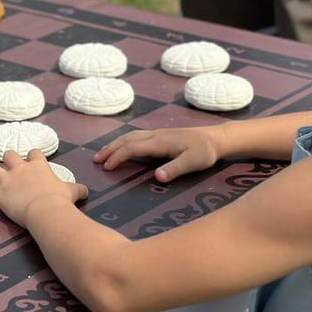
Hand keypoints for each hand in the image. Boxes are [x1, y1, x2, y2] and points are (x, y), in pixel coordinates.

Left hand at [0, 149, 88, 228]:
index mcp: (38, 166)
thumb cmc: (60, 200)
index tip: (33, 163)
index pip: (33, 153)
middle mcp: (20, 169)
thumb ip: (77, 189)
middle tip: (11, 170)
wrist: (46, 211)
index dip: (32, 157)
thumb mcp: (72, 192)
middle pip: (8, 154)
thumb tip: (86, 191)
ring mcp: (7, 181)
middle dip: (8, 160)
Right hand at [94, 127, 219, 182]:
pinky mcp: (161, 135)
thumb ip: (175, 169)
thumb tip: (157, 177)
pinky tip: (123, 146)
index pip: (132, 148)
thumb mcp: (193, 163)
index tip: (106, 168)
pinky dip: (124, 141)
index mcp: (159, 142)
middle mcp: (155, 135)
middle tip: (95, 161)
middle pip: (126, 140)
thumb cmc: (205, 152)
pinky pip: (136, 136)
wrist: (216, 138)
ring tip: (102, 153)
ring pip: (130, 136)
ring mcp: (157, 134)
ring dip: (114, 144)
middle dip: (109, 149)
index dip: (117, 157)